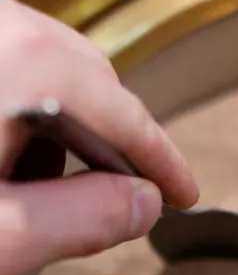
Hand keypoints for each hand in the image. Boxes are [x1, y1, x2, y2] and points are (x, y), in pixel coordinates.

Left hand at [0, 0, 198, 274]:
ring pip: (43, 60)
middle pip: (89, 76)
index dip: (164, 162)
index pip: (124, 114)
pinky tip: (0, 147)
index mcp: (14, 61)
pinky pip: (6, 55)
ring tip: (42, 180)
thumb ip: (82, 220)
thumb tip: (143, 204)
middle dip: (112, 140)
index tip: (183, 193)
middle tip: (125, 192)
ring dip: (63, 120)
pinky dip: (21, 99)